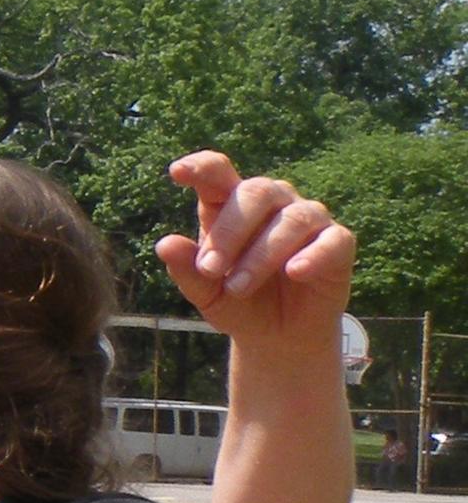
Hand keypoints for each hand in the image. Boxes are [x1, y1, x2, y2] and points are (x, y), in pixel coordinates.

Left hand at [155, 151, 353, 352]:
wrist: (277, 334)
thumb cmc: (236, 300)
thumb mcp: (205, 292)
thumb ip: (186, 269)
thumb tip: (164, 244)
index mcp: (231, 203)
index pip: (218, 172)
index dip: (200, 167)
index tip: (177, 172)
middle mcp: (272, 201)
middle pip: (255, 192)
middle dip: (229, 232)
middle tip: (209, 270)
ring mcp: (308, 218)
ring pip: (290, 219)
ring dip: (260, 255)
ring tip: (237, 288)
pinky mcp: (338, 243)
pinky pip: (331, 241)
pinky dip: (312, 256)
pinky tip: (294, 272)